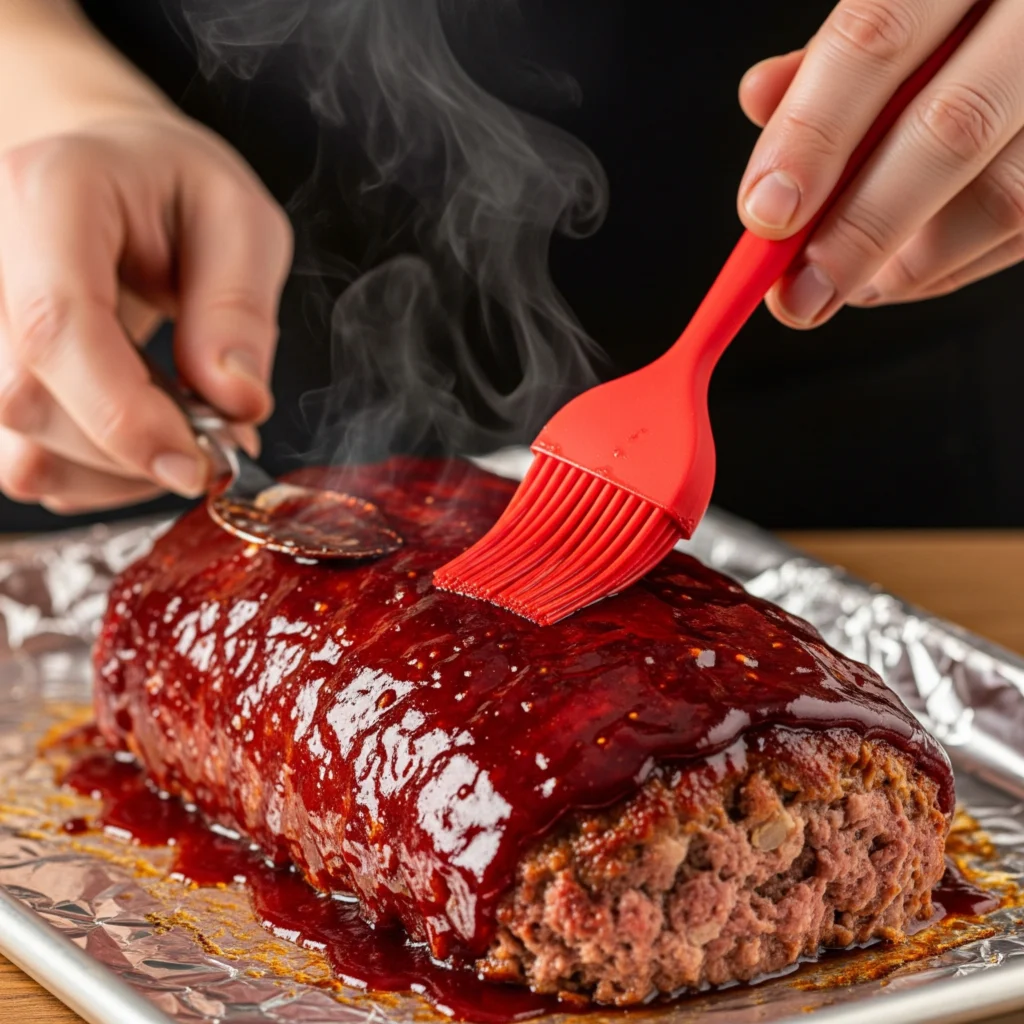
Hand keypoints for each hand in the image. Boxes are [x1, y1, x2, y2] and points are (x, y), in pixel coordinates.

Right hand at [0, 0, 292, 514]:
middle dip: (137, 448)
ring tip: (184, 427)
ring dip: (120, 471)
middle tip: (218, 438)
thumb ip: (238, 309)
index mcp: (49, 195)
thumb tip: (237, 401)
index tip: (197, 462)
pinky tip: (143, 433)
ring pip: (18, 448)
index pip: (57, 325)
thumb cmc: (175, 190)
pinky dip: (97, 475)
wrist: (107, 175)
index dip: (124, 415)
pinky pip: (24, 463)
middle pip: (28, 401)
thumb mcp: (240, 222)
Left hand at [737, 0, 1023, 326]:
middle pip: (953, 128)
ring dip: (910, 264)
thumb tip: (761, 98)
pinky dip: (952, 266)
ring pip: (1006, 196)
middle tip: (798, 295)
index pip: (877, 37)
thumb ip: (832, 60)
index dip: (814, 134)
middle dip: (861, 228)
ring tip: (850, 288)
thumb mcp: (899, 9)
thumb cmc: (956, 20)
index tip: (766, 214)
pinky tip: (903, 271)